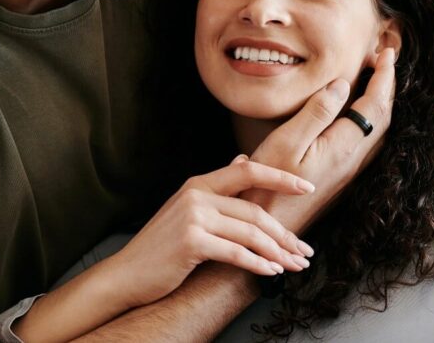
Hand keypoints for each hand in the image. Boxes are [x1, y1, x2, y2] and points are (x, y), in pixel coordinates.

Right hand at [107, 157, 314, 308]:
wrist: (127, 273)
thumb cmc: (162, 246)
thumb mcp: (187, 208)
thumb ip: (217, 186)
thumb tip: (241, 159)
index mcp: (199, 183)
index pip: (248, 170)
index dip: (281, 177)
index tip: (306, 186)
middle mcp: (197, 195)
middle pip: (255, 210)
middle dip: (285, 233)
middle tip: (304, 250)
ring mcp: (193, 217)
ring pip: (250, 233)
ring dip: (278, 253)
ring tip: (294, 265)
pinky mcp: (191, 242)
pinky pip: (236, 253)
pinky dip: (258, 264)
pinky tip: (271, 272)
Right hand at [243, 48, 395, 232]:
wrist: (269, 229)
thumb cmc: (268, 187)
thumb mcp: (287, 142)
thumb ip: (316, 112)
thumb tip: (342, 85)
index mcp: (344, 147)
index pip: (375, 104)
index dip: (383, 76)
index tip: (387, 53)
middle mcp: (353, 160)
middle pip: (383, 116)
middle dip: (387, 85)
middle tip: (385, 60)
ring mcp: (349, 172)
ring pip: (377, 130)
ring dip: (381, 102)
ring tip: (376, 80)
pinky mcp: (340, 178)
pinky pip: (367, 141)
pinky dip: (371, 118)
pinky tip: (359, 115)